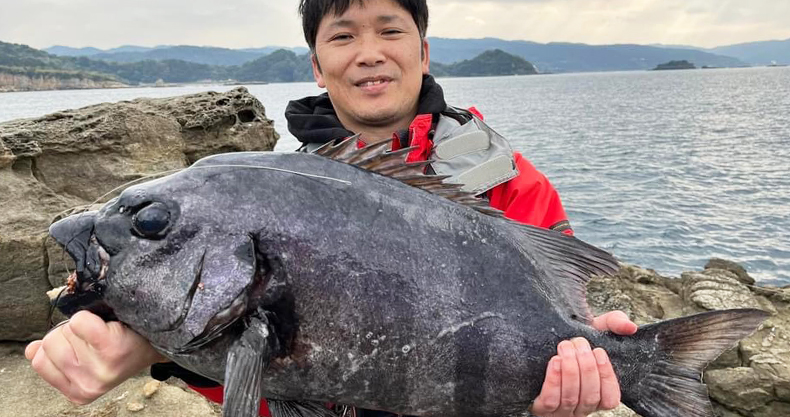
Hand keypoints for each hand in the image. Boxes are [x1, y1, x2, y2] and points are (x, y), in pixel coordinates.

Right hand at [25, 310, 166, 404]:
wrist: (157, 342)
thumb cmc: (119, 347)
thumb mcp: (87, 360)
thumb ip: (56, 357)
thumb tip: (32, 350)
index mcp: (78, 393)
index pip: (40, 361)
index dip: (55, 345)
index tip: (78, 345)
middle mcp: (88, 386)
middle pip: (50, 345)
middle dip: (67, 333)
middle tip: (93, 337)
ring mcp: (100, 369)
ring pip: (65, 332)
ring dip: (80, 324)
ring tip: (103, 332)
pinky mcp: (111, 349)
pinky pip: (80, 322)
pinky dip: (89, 317)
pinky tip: (107, 325)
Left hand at [530, 311, 636, 416]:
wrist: (544, 335)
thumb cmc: (574, 338)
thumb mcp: (597, 328)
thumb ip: (615, 323)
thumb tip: (630, 327)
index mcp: (598, 394)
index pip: (610, 398)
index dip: (606, 375)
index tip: (598, 351)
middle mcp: (581, 406)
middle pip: (590, 397)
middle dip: (586, 367)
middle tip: (578, 343)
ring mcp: (561, 409)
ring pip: (570, 398)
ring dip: (570, 371)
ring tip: (565, 347)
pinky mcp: (542, 407)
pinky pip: (550, 401)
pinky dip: (554, 381)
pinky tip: (555, 361)